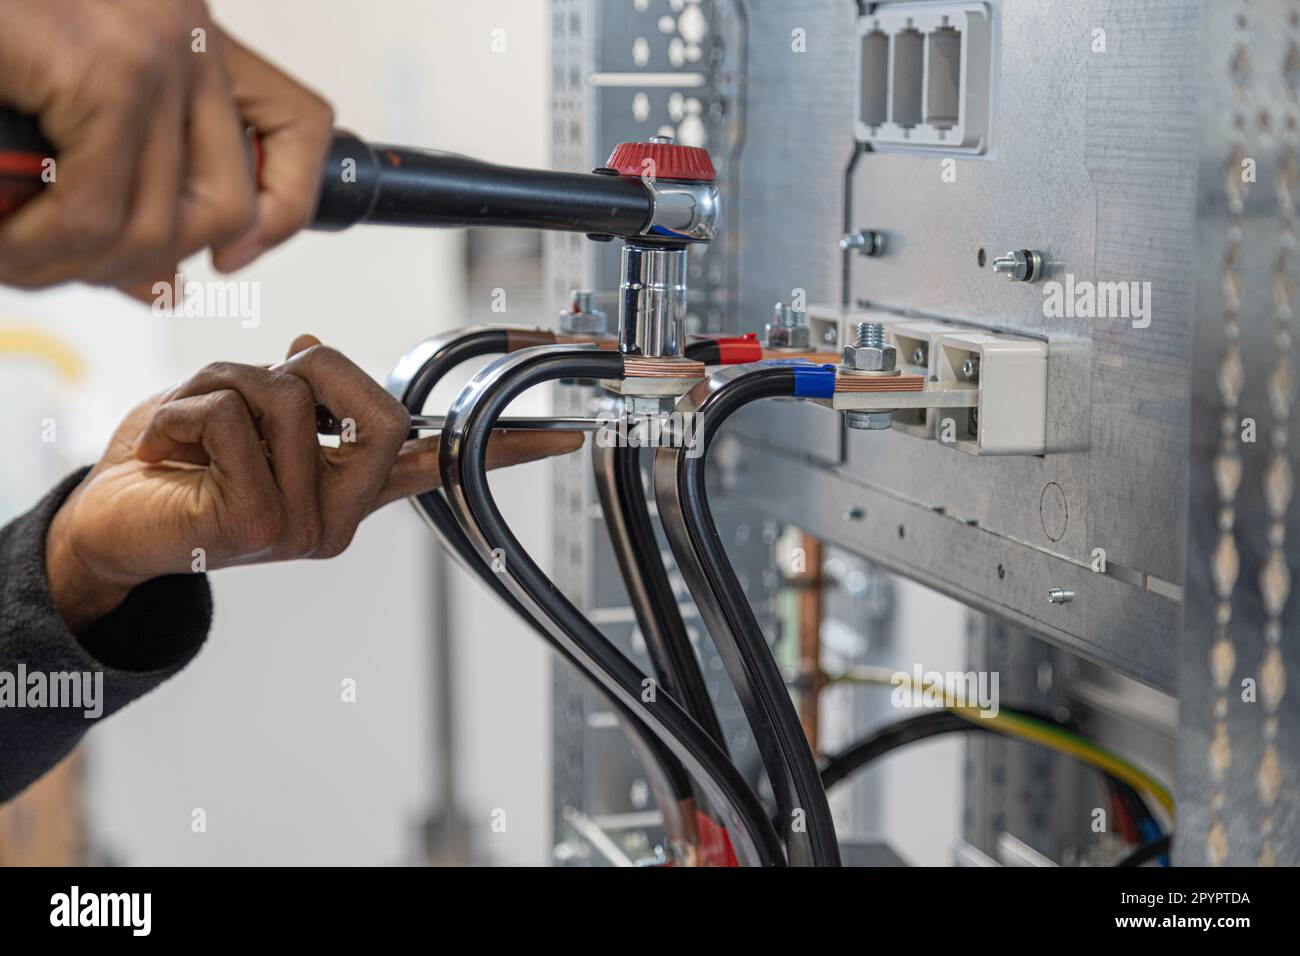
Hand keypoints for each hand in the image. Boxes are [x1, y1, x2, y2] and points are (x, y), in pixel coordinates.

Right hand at [0, 0, 332, 291]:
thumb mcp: (60, 108)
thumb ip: (115, 185)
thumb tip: (157, 284)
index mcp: (185, 32)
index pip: (300, 126)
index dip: (282, 210)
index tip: (227, 258)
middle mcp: (185, 30)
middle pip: (228, 204)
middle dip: (144, 264)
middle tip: (65, 267)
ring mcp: (153, 46)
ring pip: (157, 226)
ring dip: (74, 268)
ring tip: (14, 258)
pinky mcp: (104, 67)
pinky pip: (94, 210)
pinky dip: (39, 249)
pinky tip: (3, 242)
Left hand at [45, 336, 582, 633]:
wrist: (105, 522)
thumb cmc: (179, 464)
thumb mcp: (248, 408)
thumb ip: (298, 388)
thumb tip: (311, 355)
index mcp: (352, 487)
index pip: (446, 463)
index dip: (508, 447)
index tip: (570, 435)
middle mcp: (342, 516)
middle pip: (380, 408)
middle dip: (308, 370)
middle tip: (256, 382)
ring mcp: (305, 528)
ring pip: (290, 399)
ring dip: (218, 386)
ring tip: (187, 430)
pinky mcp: (258, 526)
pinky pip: (237, 417)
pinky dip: (184, 408)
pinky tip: (166, 451)